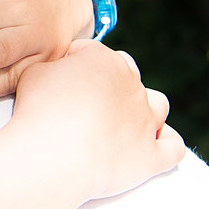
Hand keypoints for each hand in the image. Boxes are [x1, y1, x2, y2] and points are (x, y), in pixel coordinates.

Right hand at [9, 40, 182, 201]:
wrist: (52, 155)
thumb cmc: (39, 111)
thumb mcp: (34, 73)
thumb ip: (53, 66)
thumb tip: (60, 71)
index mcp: (105, 60)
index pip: (93, 53)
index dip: (75, 64)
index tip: (58, 83)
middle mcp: (132, 85)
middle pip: (128, 76)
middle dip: (111, 86)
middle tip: (85, 106)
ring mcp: (146, 121)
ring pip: (158, 105)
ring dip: (145, 110)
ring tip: (123, 123)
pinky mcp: (152, 155)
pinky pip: (173, 147)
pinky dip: (167, 144)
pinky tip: (155, 145)